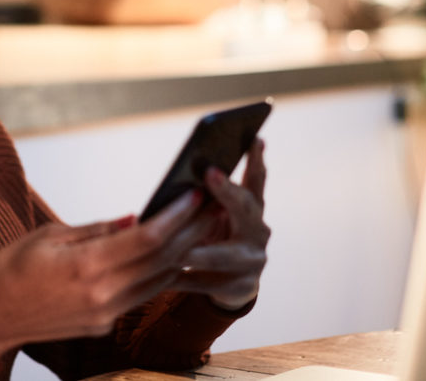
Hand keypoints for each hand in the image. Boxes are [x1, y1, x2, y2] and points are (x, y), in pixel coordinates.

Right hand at [0, 187, 214, 365]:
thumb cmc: (12, 269)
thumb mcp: (50, 236)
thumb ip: (98, 229)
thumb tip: (136, 218)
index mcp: (87, 267)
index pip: (147, 239)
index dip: (175, 216)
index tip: (194, 195)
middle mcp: (103, 295)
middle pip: (162, 261)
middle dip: (192, 232)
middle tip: (213, 206)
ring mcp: (106, 314)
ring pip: (160, 282)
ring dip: (186, 254)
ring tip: (204, 228)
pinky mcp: (104, 325)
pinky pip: (143, 295)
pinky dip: (163, 274)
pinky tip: (175, 255)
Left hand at [170, 137, 269, 309]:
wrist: (231, 283)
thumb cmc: (215, 235)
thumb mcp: (215, 214)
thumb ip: (207, 197)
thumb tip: (182, 175)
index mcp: (253, 207)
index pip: (257, 179)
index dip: (256, 160)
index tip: (253, 139)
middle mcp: (259, 230)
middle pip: (246, 209)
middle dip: (228, 191)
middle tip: (210, 173)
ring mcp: (254, 260)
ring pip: (225, 254)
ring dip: (200, 250)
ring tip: (177, 249)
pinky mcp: (242, 287)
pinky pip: (208, 282)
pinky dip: (186, 278)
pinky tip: (165, 278)